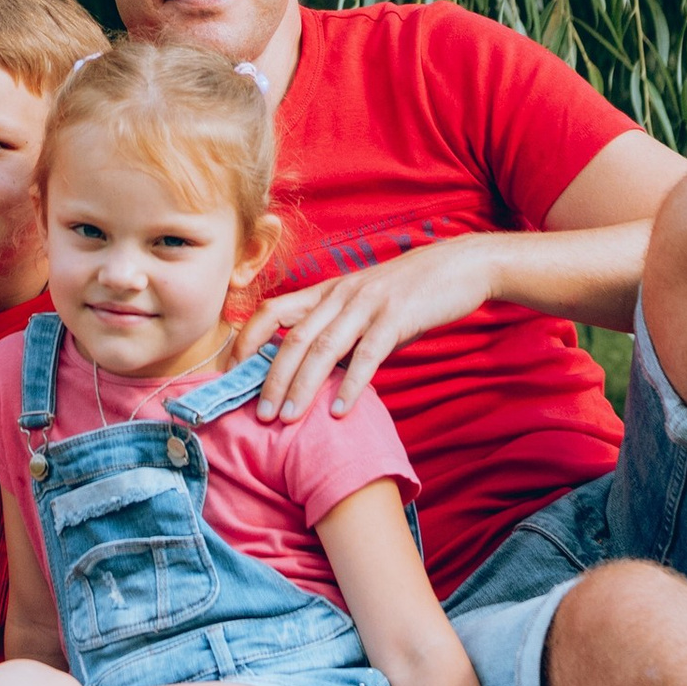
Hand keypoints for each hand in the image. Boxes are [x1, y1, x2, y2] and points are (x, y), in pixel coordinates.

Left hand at [240, 233, 506, 417]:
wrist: (457, 266)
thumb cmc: (409, 294)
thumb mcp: (365, 309)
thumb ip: (340, 336)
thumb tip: (315, 376)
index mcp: (328, 291)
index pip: (273, 310)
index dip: (247, 339)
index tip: (229, 372)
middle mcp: (340, 294)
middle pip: (293, 337)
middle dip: (272, 378)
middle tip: (259, 414)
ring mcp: (367, 304)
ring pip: (323, 348)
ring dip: (302, 387)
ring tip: (287, 419)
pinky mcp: (396, 317)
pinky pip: (367, 355)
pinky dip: (351, 385)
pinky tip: (339, 412)